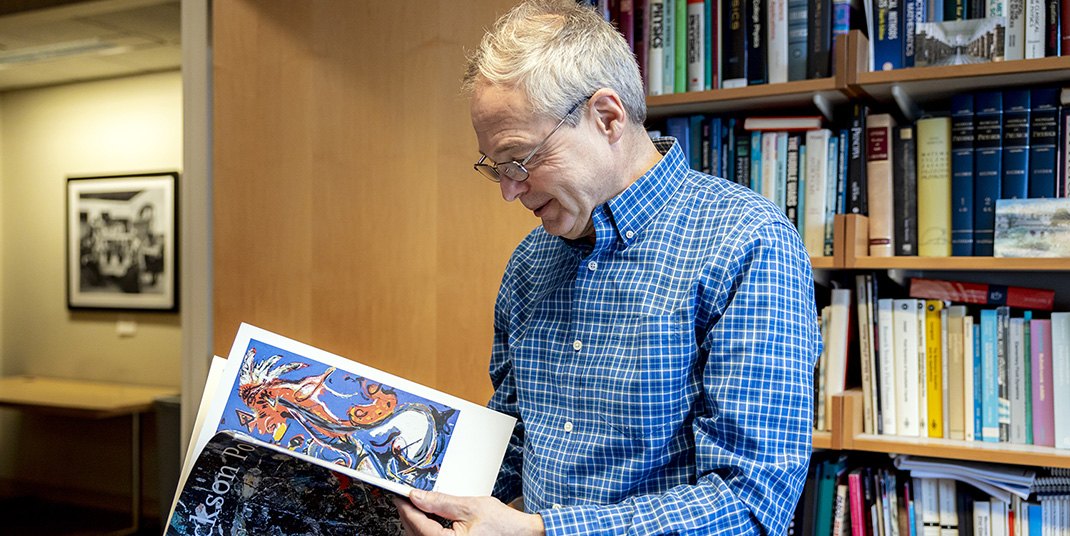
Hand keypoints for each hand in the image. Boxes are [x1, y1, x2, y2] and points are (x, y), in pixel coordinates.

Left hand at [393, 489, 544, 535]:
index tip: (400, 496)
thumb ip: (440, 502)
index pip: (418, 525)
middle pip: (416, 534)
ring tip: (418, 505)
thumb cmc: (502, 524)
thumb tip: (417, 496)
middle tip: (406, 497)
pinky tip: (428, 519)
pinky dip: (427, 530)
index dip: (406, 507)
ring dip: (417, 523)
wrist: (521, 534)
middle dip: (410, 515)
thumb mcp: (469, 506)